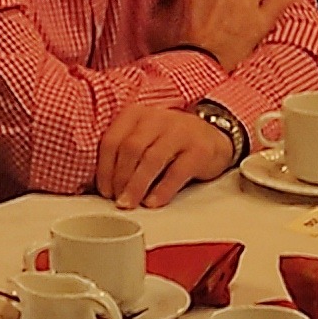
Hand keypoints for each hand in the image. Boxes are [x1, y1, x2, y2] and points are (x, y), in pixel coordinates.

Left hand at [96, 103, 234, 208]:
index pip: (112, 140)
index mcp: (136, 114)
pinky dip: (162, 190)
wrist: (213, 136)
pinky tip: (153, 202)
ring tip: (130, 203)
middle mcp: (156, 118)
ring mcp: (179, 132)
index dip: (104, 169)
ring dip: (137, 186)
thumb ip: (125, 154)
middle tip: (117, 200)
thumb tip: (107, 186)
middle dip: (120, 179)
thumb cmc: (171, 141)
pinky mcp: (199, 150)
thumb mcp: (145, 138)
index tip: (104, 190)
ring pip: (151, 160)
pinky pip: (176, 172)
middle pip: (130, 149)